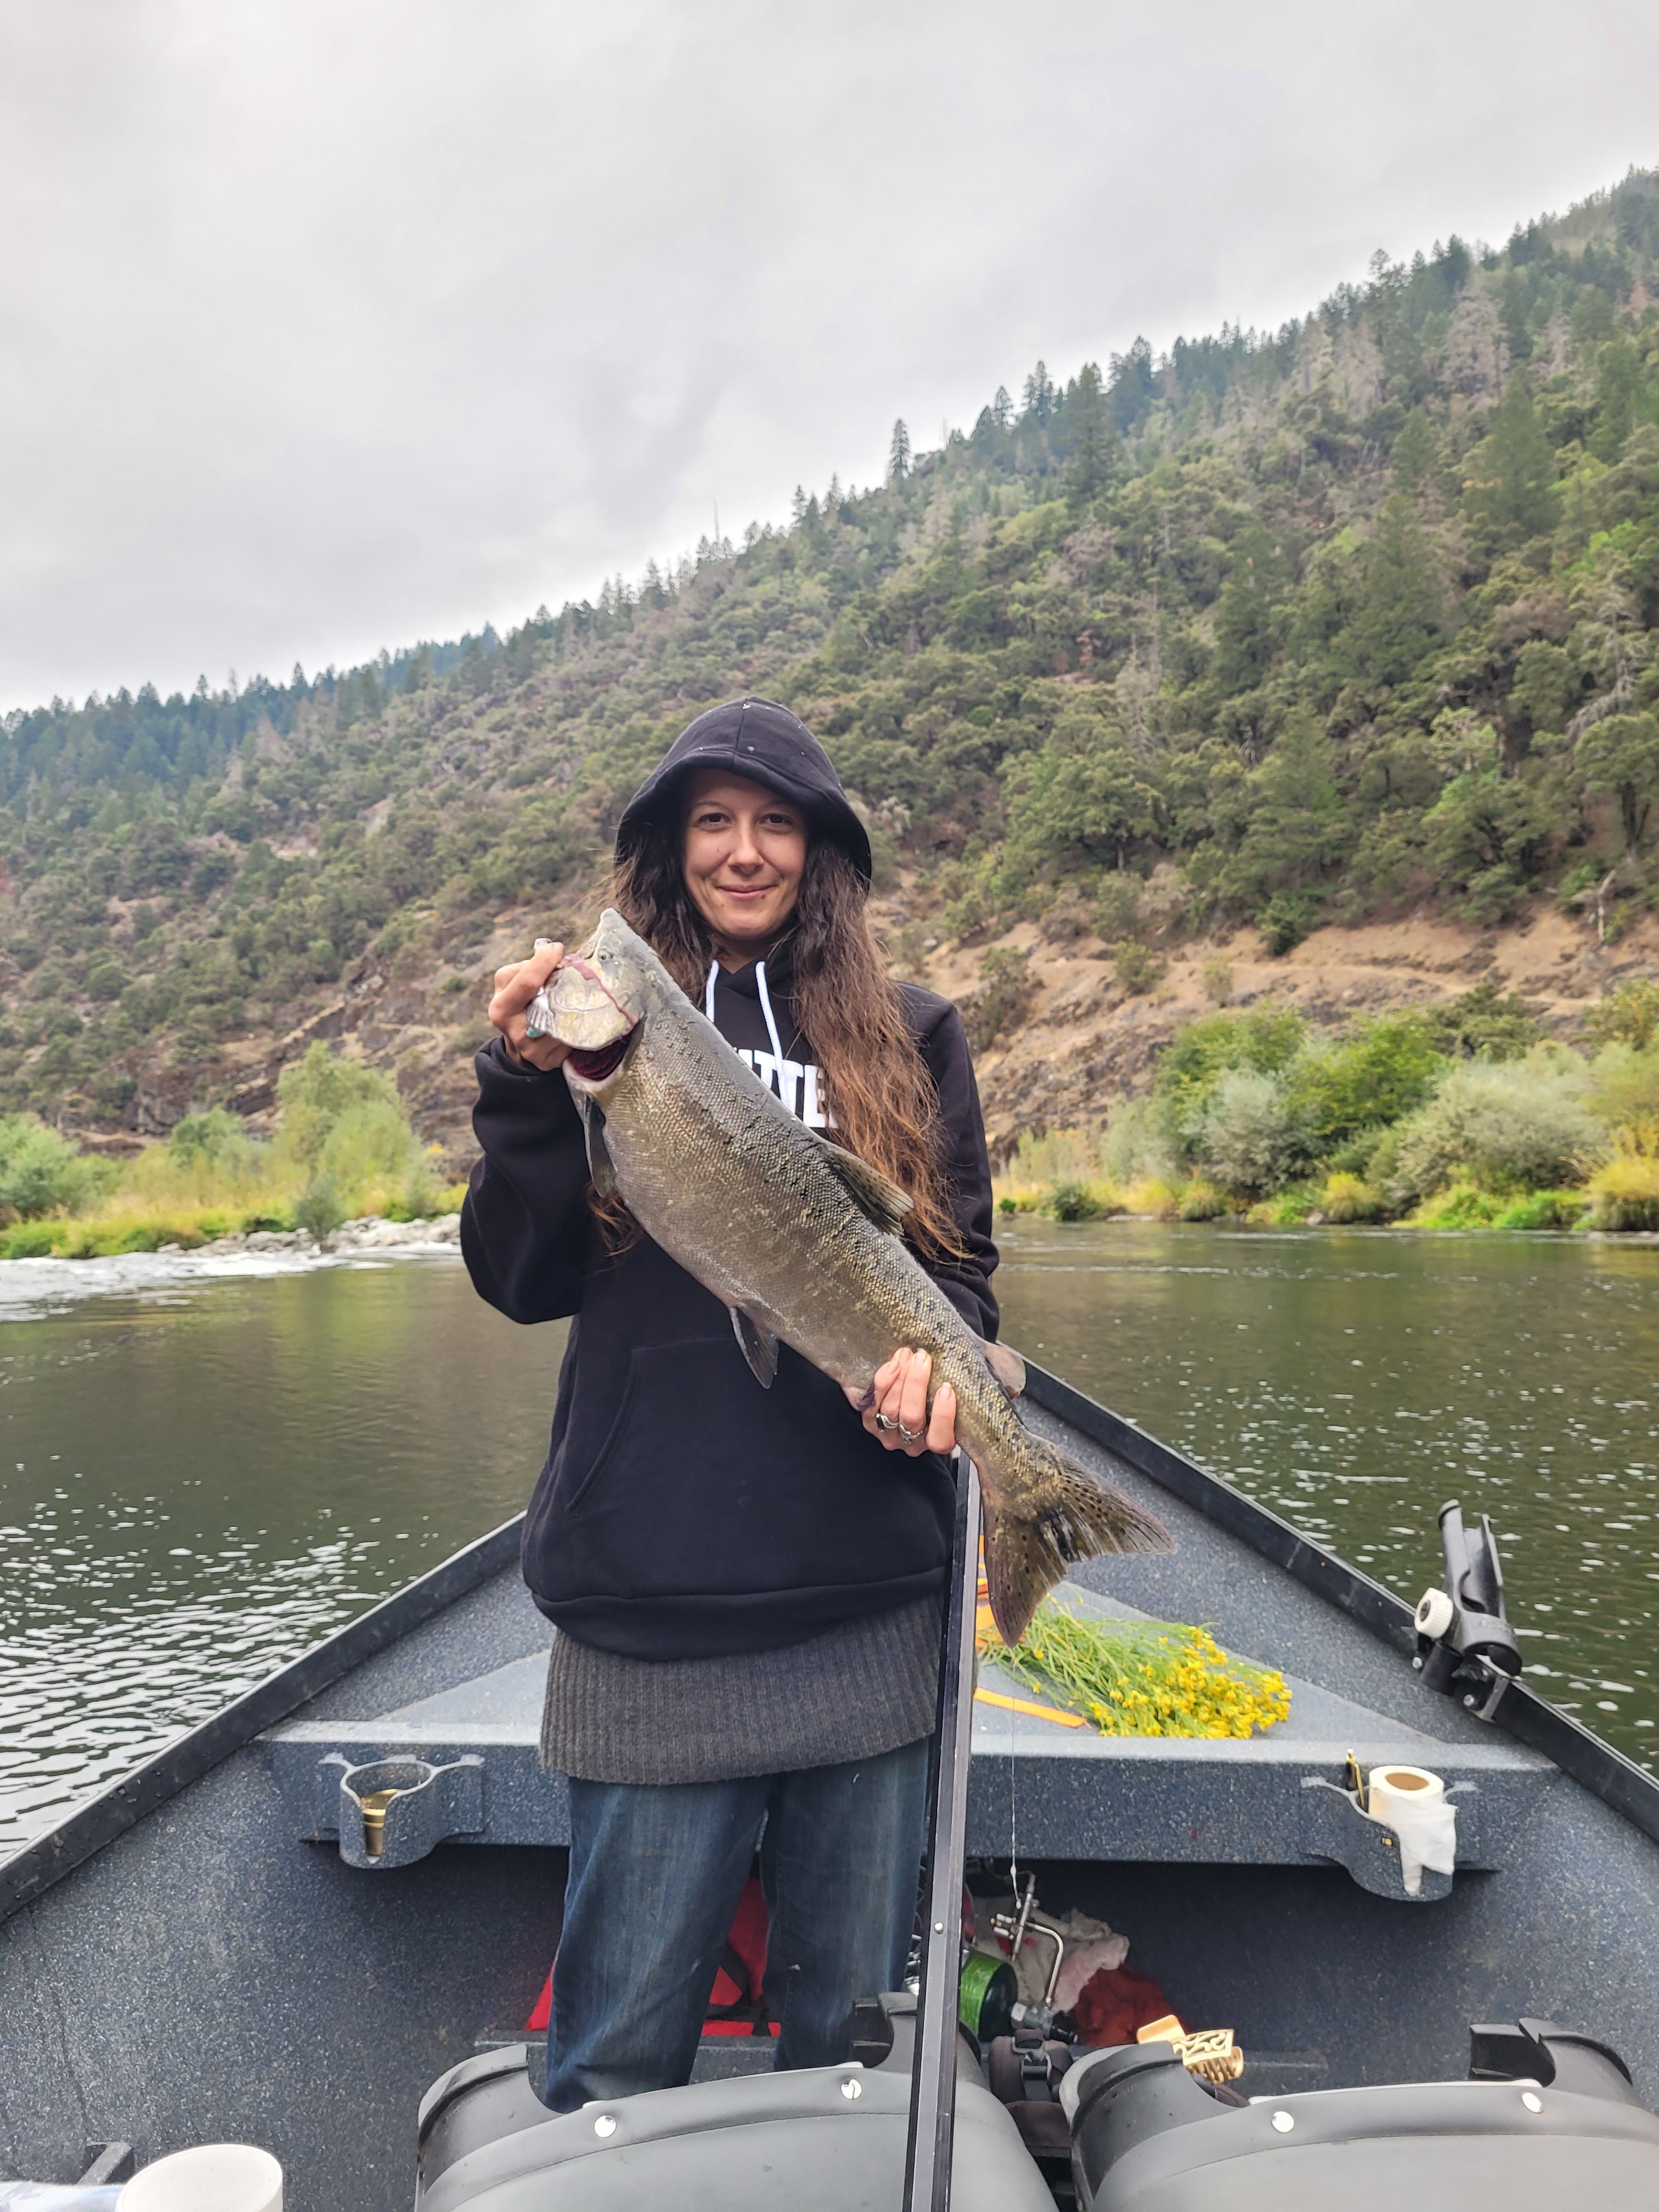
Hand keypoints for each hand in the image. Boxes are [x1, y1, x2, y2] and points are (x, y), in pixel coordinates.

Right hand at [489, 941, 570, 1072]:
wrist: (520, 1043)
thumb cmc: (521, 1002)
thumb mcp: (512, 983)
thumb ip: (530, 969)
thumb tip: (560, 959)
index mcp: (501, 1007)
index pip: (527, 982)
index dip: (544, 962)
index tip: (557, 948)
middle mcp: (514, 1031)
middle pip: (550, 1001)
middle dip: (565, 983)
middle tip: (574, 970)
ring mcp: (532, 1049)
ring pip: (565, 1019)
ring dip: (576, 1003)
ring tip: (576, 994)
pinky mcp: (548, 1060)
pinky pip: (571, 1036)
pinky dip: (578, 1023)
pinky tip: (576, 1017)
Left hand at [846, 1348, 956, 1456]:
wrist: (903, 1403)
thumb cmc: (931, 1401)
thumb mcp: (943, 1404)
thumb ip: (947, 1394)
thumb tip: (951, 1369)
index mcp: (934, 1441)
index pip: (940, 1440)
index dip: (943, 1415)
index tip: (946, 1388)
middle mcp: (910, 1442)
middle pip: (911, 1417)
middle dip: (916, 1384)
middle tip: (922, 1358)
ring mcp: (888, 1433)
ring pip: (891, 1408)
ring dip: (899, 1377)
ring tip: (906, 1355)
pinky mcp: (870, 1422)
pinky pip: (871, 1403)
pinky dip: (881, 1382)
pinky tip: (891, 1365)